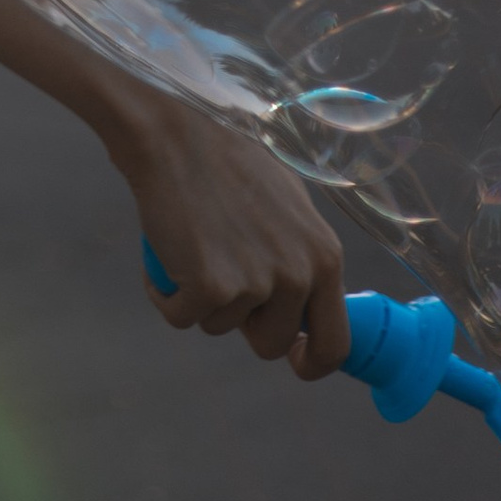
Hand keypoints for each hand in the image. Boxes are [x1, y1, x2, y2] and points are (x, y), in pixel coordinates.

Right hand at [111, 92, 349, 378]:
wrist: (172, 137)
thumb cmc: (227, 162)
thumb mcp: (290, 207)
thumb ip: (304, 256)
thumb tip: (306, 301)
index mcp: (325, 256)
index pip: (335, 343)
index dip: (312, 363)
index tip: (294, 361)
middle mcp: (297, 275)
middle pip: (273, 344)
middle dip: (244, 325)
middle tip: (220, 281)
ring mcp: (254, 283)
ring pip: (221, 327)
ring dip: (201, 301)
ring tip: (190, 248)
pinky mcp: (209, 286)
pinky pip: (182, 317)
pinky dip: (166, 295)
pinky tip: (164, 255)